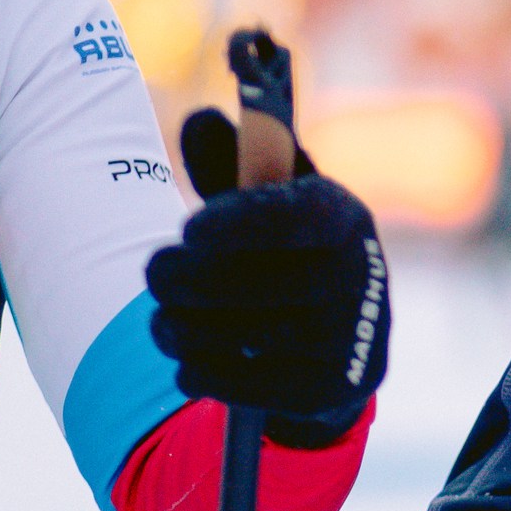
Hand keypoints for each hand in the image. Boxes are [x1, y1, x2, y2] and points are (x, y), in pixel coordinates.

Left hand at [147, 109, 389, 445]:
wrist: (342, 337)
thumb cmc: (288, 251)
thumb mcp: (269, 201)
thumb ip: (232, 163)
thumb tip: (201, 122)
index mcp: (344, 217)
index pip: (297, 218)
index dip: (241, 223)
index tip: (188, 230)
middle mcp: (358, 277)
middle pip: (257, 283)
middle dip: (187, 279)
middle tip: (153, 272)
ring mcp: (348, 337)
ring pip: (239, 336)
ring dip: (182, 328)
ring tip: (163, 321)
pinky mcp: (330, 389)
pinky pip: (243, 383)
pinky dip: (201, 372)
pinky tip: (189, 360)